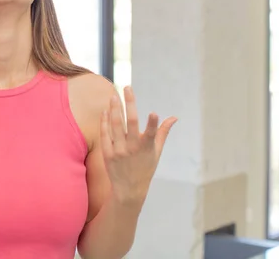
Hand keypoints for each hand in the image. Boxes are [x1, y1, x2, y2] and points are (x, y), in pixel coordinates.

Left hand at [100, 87, 176, 207]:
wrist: (128, 190)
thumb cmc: (145, 168)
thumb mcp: (156, 152)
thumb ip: (162, 132)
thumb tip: (174, 117)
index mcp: (147, 148)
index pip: (151, 134)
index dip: (153, 124)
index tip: (154, 113)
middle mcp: (132, 149)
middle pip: (130, 123)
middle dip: (129, 104)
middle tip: (127, 88)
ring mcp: (119, 151)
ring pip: (115, 126)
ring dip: (114, 109)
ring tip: (114, 96)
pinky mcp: (107, 154)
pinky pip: (105, 134)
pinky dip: (105, 122)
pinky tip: (105, 111)